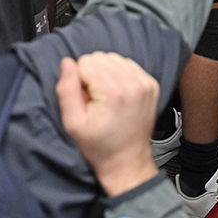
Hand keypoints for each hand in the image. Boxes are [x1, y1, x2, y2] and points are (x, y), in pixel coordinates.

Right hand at [56, 52, 159, 195]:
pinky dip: (119, 75)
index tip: (85, 100)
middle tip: (95, 100)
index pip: (85, 61)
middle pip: (100, 57)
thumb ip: (66, 90)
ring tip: (106, 98)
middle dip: (92, 75)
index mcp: (113, 91)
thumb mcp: (72, 123)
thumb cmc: (99, 146)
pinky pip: (128, 65)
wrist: (127, 160)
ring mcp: (145, 82)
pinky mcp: (151, 84)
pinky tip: (117, 95)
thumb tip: (67, 63)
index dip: (79, 80)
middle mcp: (132, 83)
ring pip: (114, 59)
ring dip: (106, 73)